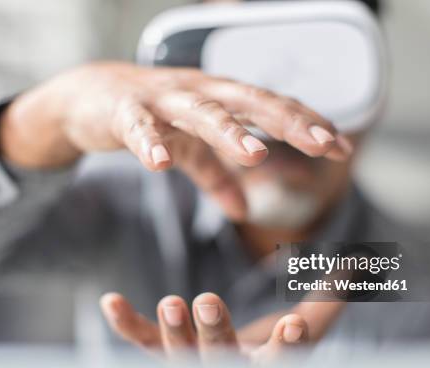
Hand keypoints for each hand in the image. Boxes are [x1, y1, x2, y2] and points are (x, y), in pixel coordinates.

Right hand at [0, 62, 350, 220]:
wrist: (89, 95)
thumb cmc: (151, 117)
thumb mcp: (189, 150)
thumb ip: (217, 177)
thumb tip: (243, 212)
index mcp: (220, 99)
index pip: (272, 107)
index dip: (306, 124)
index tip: (341, 147)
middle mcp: (199, 92)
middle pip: (250, 103)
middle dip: (289, 122)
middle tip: (324, 144)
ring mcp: (162, 99)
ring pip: (200, 112)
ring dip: (229, 132)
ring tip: (256, 155)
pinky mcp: (124, 112)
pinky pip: (138, 129)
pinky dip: (149, 144)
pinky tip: (159, 166)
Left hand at [100, 291, 343, 365]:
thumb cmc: (275, 347)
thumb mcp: (307, 325)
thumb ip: (330, 298)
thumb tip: (360, 264)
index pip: (279, 365)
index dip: (285, 348)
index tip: (292, 327)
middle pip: (220, 362)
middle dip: (214, 333)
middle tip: (207, 300)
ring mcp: (191, 366)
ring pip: (179, 358)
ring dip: (174, 332)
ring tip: (171, 301)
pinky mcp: (164, 351)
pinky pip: (144, 344)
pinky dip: (127, 326)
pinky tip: (111, 302)